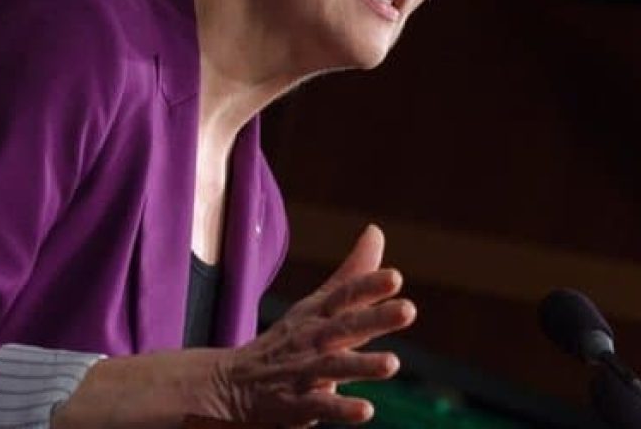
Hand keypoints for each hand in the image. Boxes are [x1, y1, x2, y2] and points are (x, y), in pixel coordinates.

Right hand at [207, 224, 416, 426]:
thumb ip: (352, 274)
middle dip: (375, 317)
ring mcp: (302, 371)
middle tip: (408, 310)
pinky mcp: (294, 404)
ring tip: (393, 364)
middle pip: (345, 326)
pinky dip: (340, 407)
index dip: (368, 286)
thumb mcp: (317, 304)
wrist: (232, 383)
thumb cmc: (288, 340)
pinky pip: (318, 406)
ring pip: (334, 366)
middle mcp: (312, 339)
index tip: (395, 277)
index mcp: (318, 314)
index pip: (344, 295)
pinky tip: (365, 410)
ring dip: (362, 364)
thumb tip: (376, 231)